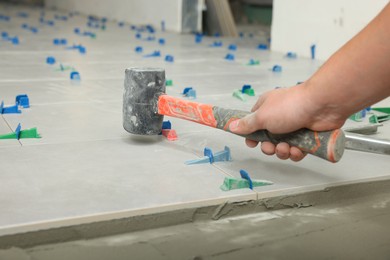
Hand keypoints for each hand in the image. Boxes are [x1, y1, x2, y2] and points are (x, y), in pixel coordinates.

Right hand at [229, 84, 344, 160]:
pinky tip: (297, 150)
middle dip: (268, 147)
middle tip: (271, 147)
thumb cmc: (291, 106)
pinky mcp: (306, 137)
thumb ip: (247, 124)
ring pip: (282, 147)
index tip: (250, 143)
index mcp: (266, 108)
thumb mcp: (262, 116)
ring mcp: (293, 127)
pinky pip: (296, 151)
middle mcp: (279, 117)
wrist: (322, 106)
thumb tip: (232, 126)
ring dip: (282, 151)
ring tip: (287, 148)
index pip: (253, 123)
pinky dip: (296, 153)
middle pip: (267, 139)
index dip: (251, 135)